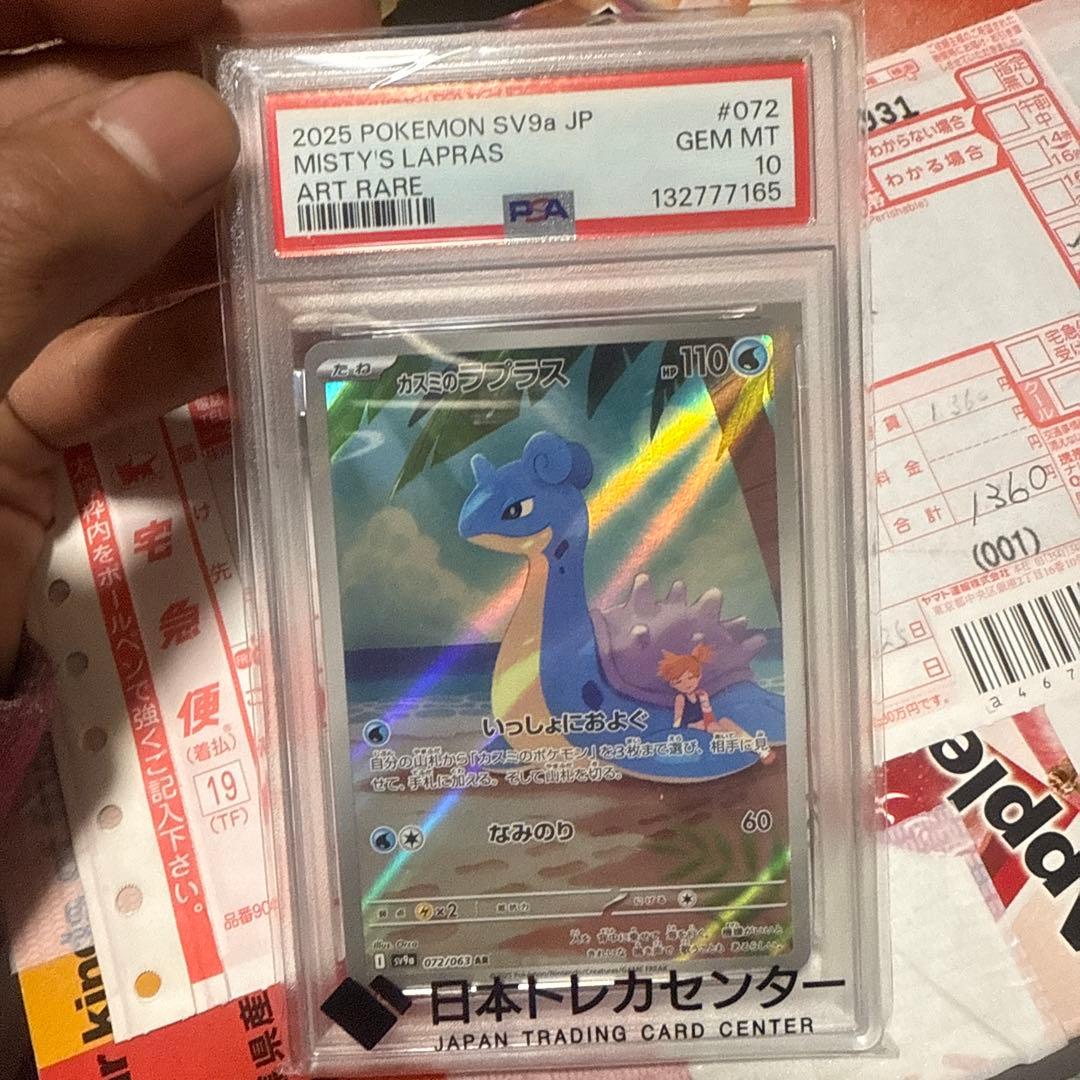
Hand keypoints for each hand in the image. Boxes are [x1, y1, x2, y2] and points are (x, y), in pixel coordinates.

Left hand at [0, 0, 377, 686]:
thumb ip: (29, 225)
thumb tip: (188, 125)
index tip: (256, 9)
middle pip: (60, 124)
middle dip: (203, 105)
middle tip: (345, 94)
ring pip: (104, 246)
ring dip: (225, 230)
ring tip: (350, 205)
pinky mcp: (4, 434)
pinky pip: (114, 361)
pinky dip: (199, 343)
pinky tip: (285, 321)